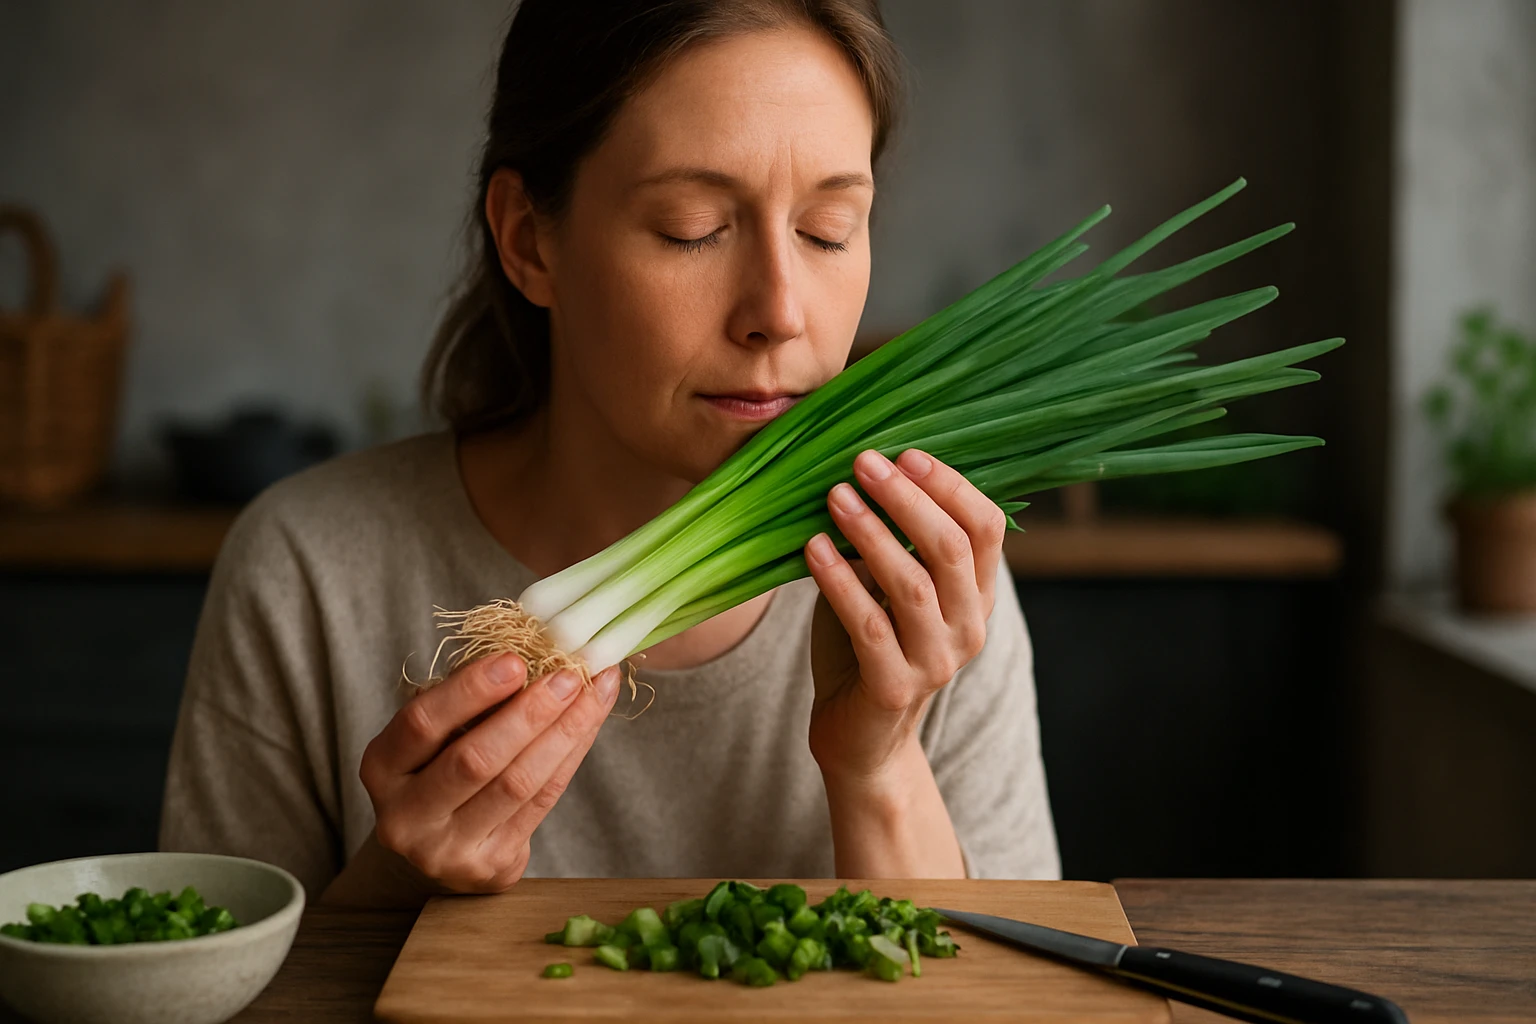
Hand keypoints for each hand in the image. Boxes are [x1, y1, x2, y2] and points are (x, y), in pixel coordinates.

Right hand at [358, 654, 620, 893]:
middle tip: (568, 676)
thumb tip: (533, 651)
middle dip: (528, 713)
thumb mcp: (436, 734)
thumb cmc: (440, 769)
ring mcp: (446, 849)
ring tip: (591, 693)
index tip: (514, 659)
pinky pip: (541, 803)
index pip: (422, 723)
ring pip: (515, 785)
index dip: (469, 690)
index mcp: (382, 768)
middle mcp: (405, 815)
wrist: (442, 849)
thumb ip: (468, 699)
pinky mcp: (490, 866)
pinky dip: (571, 756)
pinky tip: (589, 723)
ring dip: (562, 733)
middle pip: (473, 760)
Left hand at [804, 448, 1005, 784]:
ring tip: (835, 496)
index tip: (906, 454)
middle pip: (950, 548)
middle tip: (864, 462)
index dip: (950, 486)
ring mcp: (936, 661)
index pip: (986, 527)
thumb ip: (894, 541)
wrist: (859, 739)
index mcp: (977, 595)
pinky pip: (868, 624)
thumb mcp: (889, 587)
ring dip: (870, 532)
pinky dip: (838, 580)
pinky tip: (812, 548)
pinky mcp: (894, 687)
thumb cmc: (868, 647)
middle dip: (906, 498)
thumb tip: (865, 469)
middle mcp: (969, 627)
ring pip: (911, 584)